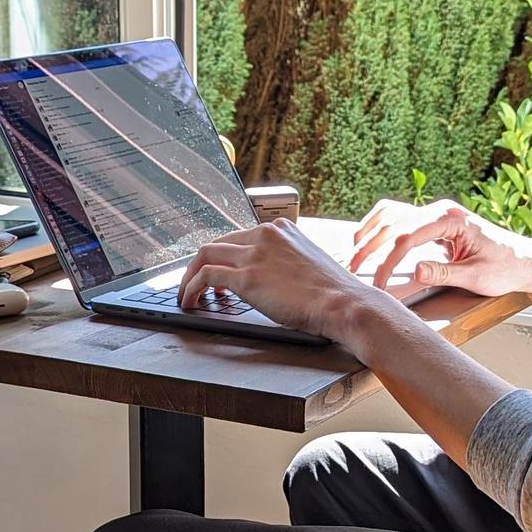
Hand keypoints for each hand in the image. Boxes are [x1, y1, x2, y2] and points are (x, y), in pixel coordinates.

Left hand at [178, 222, 386, 340]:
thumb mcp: (307, 264)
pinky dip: (192, 287)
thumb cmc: (334, 293)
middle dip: (201, 264)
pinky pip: (206, 276)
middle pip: (217, 243)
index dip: (223, 256)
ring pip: (205, 255)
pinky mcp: (247, 276)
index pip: (239, 236)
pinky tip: (191, 301)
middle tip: (194, 283)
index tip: (217, 271)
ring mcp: (254, 254)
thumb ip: (285, 262)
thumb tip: (268, 280)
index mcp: (280, 229)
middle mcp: (265, 234)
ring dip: (190, 275)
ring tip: (187, 295)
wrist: (345, 303)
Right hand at [346, 198, 531, 297]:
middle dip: (370, 246)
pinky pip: (398, 217)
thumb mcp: (476, 276)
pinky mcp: (433, 222)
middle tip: (351, 267)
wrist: (524, 260)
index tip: (377, 283)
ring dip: (369, 233)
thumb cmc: (505, 267)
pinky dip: (379, 227)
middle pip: (393, 223)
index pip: (407, 238)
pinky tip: (365, 239)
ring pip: (391, 215)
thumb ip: (444, 272)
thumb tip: (414, 269)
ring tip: (351, 253)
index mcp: (451, 219)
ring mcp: (435, 213)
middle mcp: (440, 210)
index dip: (387, 261)